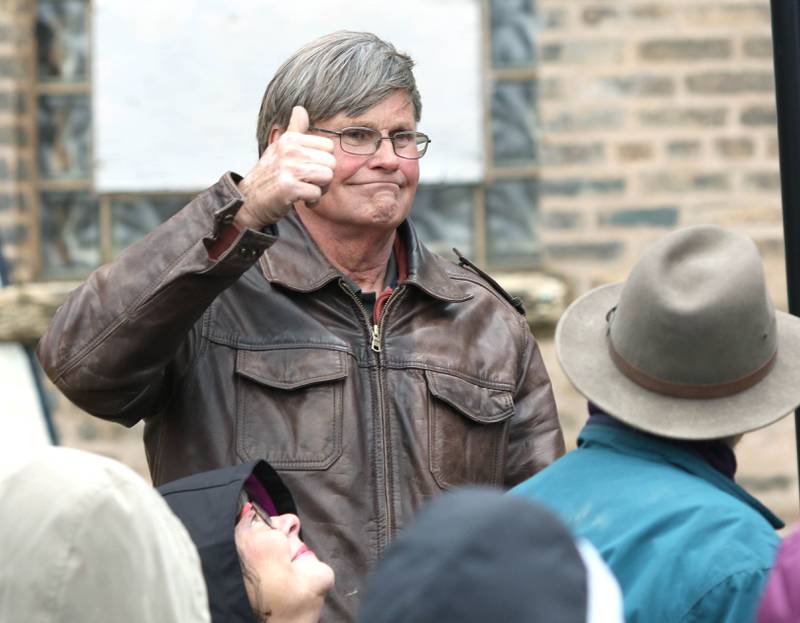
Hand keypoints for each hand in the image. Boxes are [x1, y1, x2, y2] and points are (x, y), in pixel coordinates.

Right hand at [235, 106, 335, 228]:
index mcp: (290, 139)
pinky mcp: (289, 187)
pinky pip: (317, 194)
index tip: (310, 168)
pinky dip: (312, 201)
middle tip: (308, 182)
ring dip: (320, 189)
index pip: (328, 146)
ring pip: (327, 177)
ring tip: (305, 190)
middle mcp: (289, 150)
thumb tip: (300, 108)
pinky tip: (301, 200)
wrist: (249, 200)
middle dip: (324, 177)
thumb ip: (294, 130)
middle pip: (331, 163)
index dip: (324, 161)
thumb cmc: (270, 175)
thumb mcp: (280, 148)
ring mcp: (289, 168)